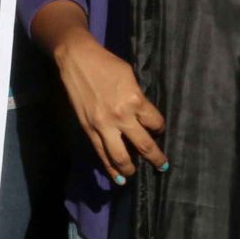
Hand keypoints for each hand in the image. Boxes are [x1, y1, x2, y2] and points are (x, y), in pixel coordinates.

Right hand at [52, 34, 167, 180]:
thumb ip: (138, 98)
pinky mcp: (89, 129)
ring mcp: (103, 125)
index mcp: (135, 101)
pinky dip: (111, 168)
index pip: (155, 123)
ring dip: (131, 169)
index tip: (159, 130)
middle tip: (163, 166)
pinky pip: (102, 153)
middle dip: (156, 158)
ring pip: (121, 156)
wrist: (77, 60)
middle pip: (144, 145)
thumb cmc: (107, 64)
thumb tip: (143, 116)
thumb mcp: (130, 77)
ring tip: (137, 174)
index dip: (159, 128)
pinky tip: (119, 178)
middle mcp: (121, 117)